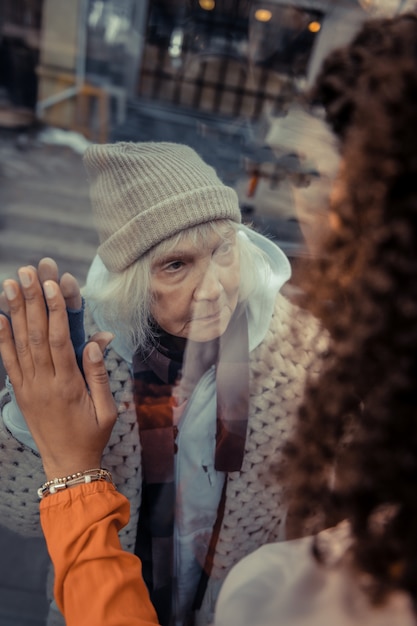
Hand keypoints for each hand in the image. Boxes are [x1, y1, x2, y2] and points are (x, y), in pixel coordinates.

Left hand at [0, 266, 116, 479]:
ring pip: (20, 343)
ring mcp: (29, 387)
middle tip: (28, 272)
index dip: (55, 311)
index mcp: (68, 386)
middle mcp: (44, 383)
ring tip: (11, 284)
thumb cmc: (92, 435)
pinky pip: (8, 362)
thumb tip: (97, 344)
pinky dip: (1, 339)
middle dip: (32, 300)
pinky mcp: (20, 393)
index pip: (60, 340)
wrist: (67, 465)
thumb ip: (99, 376)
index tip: (52, 285)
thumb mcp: (106, 409)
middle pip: (36, 335)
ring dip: (16, 311)